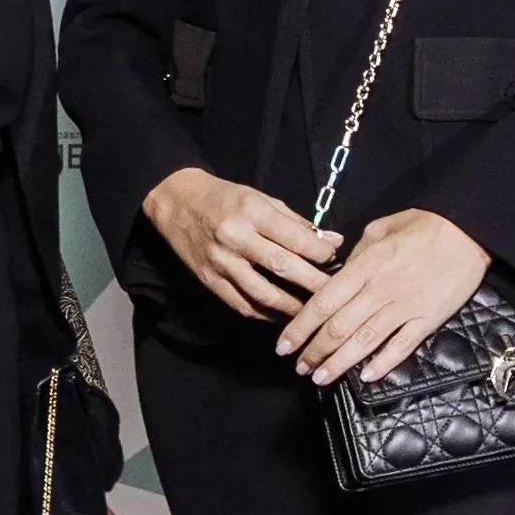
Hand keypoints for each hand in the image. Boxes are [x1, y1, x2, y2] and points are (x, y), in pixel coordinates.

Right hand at [142, 166, 340, 320]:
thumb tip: (334, 241)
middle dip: (314, 283)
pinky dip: (267, 314)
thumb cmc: (226, 199)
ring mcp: (221, 263)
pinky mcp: (211, 282)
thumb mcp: (262, 199)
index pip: (294, 238)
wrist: (178, 204)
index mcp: (251, 212)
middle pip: (283, 267)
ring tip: (314, 311)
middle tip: (336, 294)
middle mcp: (236, 238)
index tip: (335, 259)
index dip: (320, 252)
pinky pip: (244, 305)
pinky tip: (284, 315)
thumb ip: (297, 223)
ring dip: (293, 306)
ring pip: (264, 294)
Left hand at [278, 209, 489, 387]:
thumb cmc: (423, 225)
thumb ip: (356, 255)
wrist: (469, 230)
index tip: (283, 345)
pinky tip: (365, 377)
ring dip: (339, 363)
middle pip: (338, 327)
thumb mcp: (380, 228)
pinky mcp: (428, 318)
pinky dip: (383, 363)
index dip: (299, 327)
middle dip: (314, 351)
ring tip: (320, 378)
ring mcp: (404, 306)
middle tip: (299, 367)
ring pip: (364, 341)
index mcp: (364, 266)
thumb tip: (339, 276)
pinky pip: (402, 345)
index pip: (322, 303)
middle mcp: (379, 290)